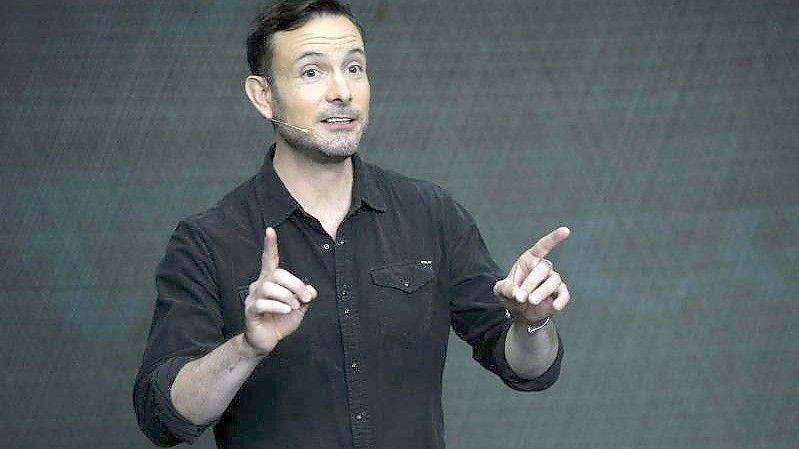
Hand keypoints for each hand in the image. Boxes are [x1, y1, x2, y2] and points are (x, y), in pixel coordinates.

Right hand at [243, 227, 316, 355]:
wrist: (267, 340)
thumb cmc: (281, 320)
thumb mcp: (299, 307)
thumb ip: (306, 296)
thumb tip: (310, 290)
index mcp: (271, 280)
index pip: (269, 259)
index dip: (270, 245)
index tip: (270, 230)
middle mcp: (260, 285)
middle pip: (277, 274)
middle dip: (295, 284)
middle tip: (304, 299)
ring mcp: (253, 297)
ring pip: (269, 287)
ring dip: (287, 297)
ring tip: (293, 307)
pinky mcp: (250, 310)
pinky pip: (262, 303)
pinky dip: (278, 306)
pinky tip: (286, 310)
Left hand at [493, 227, 570, 323]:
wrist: (520, 312)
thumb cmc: (511, 295)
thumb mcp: (501, 290)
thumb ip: (505, 289)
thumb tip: (516, 293)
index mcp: (530, 260)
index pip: (543, 246)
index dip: (554, 238)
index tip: (566, 231)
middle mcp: (543, 268)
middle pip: (543, 268)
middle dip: (531, 283)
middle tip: (520, 297)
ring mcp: (552, 281)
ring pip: (554, 280)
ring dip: (542, 292)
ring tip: (531, 302)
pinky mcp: (559, 294)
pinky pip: (564, 294)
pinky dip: (561, 300)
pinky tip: (554, 307)